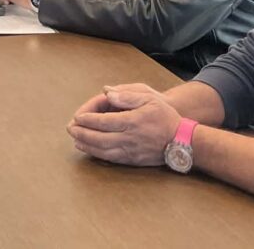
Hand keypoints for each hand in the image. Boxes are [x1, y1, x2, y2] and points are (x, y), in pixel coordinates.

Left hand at [67, 84, 181, 166]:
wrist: (182, 141)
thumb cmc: (165, 117)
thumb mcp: (149, 98)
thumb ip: (127, 96)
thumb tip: (107, 93)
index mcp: (132, 121)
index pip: (104, 121)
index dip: (88, 120)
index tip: (77, 117)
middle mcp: (129, 138)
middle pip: (99, 138)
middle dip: (82, 133)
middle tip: (70, 129)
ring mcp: (130, 151)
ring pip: (103, 150)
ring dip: (86, 145)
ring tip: (75, 139)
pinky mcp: (133, 160)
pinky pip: (111, 158)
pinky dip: (97, 154)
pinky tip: (89, 150)